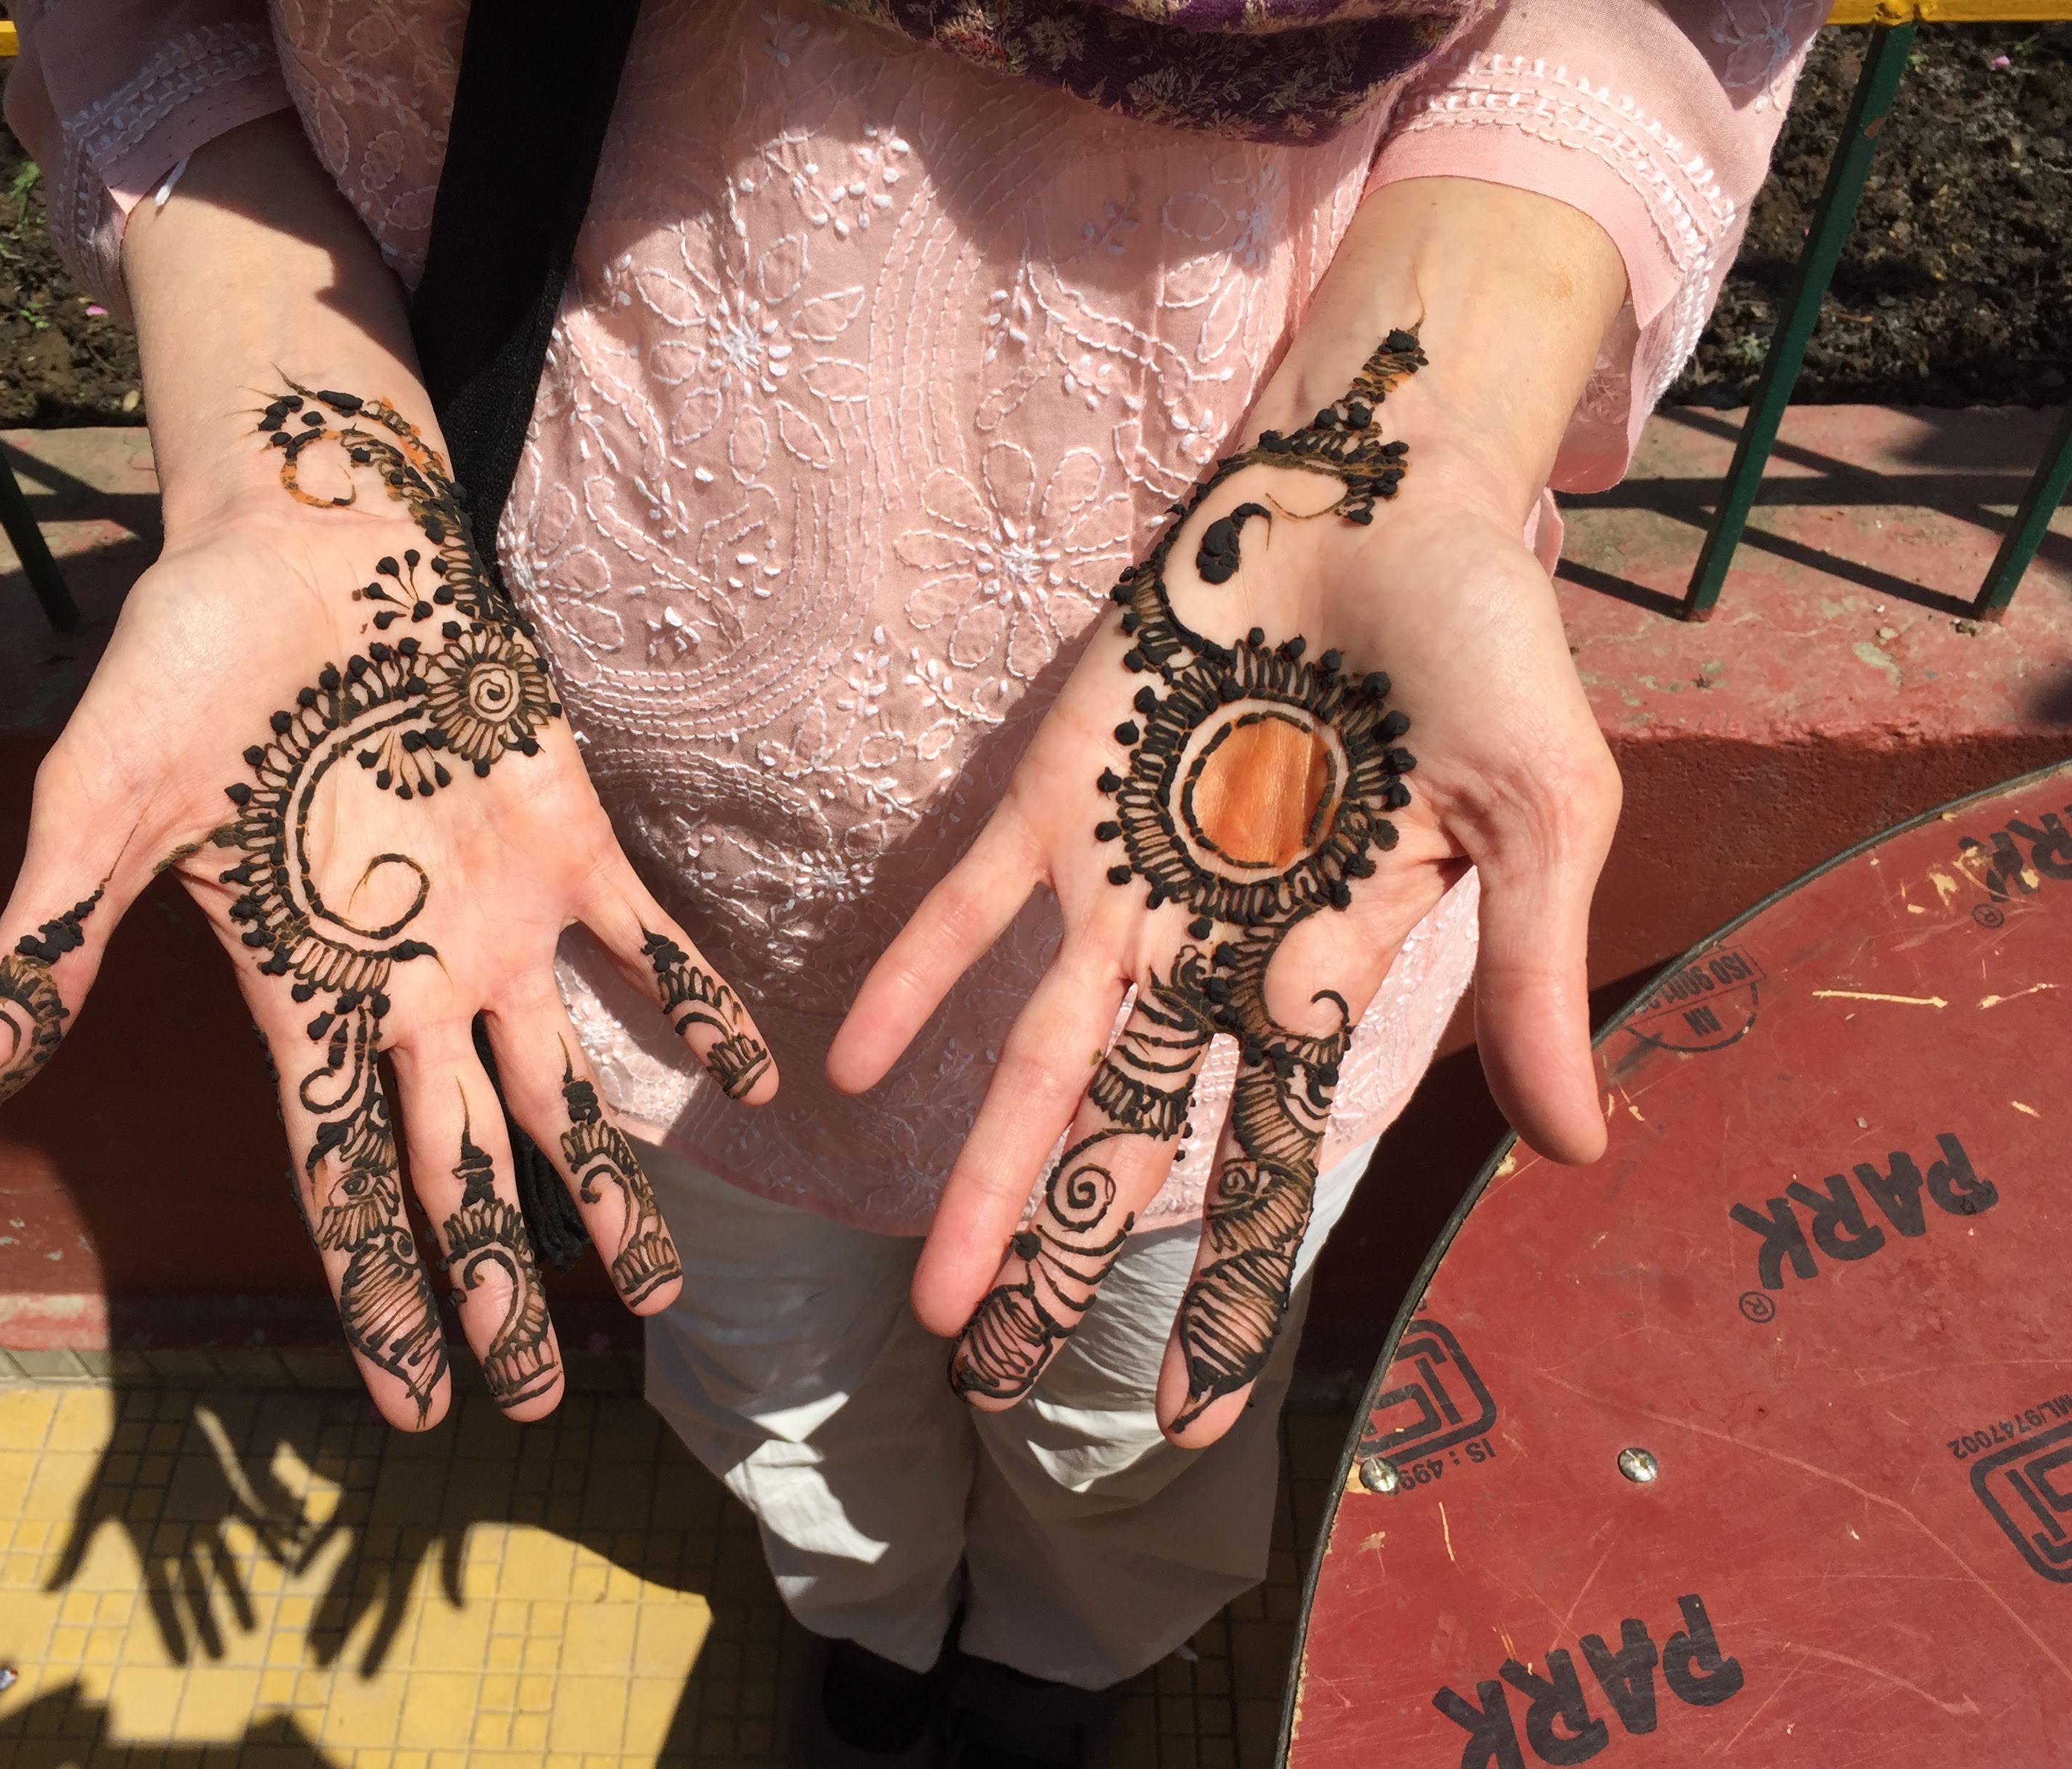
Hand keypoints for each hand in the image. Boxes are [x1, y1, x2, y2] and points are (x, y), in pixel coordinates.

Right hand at [0, 388, 776, 1430]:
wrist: (300, 536)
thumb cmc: (188, 662)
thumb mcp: (99, 802)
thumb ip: (50, 940)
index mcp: (303, 992)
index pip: (340, 1175)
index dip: (378, 1288)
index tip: (411, 1403)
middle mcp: (408, 979)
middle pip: (462, 1164)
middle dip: (500, 1280)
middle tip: (542, 1399)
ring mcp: (494, 917)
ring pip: (564, 1084)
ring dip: (610, 1186)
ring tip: (661, 1294)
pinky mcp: (567, 837)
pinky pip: (645, 944)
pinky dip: (696, 1007)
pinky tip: (752, 1085)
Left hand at [829, 315, 1619, 1446]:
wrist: (1376, 482)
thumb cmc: (1478, 645)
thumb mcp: (1537, 817)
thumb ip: (1530, 977)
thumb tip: (1582, 1155)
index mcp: (1329, 969)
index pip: (1272, 1160)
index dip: (1233, 1285)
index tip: (1190, 1415)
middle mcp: (1212, 949)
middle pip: (1132, 1137)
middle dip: (1072, 1260)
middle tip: (1005, 1387)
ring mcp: (1126, 879)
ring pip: (1041, 1056)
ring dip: (985, 1173)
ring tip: (936, 1301)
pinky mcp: (1055, 794)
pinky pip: (970, 902)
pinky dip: (915, 976)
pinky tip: (852, 1068)